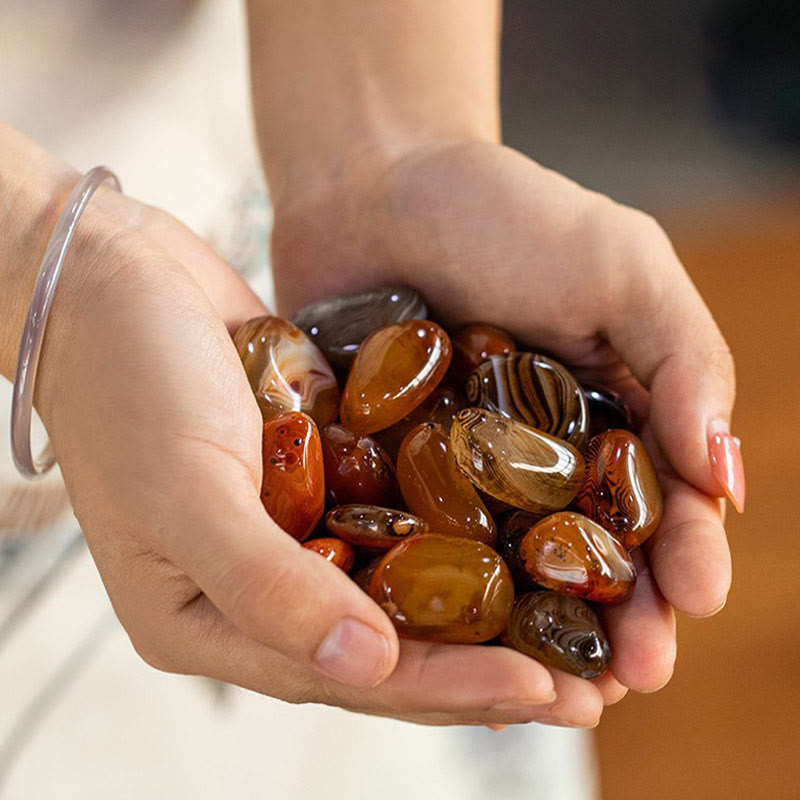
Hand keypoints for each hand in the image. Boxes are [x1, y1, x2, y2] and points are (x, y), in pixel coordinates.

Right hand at [2, 142, 585, 727]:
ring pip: (403, 583)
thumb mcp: (182, 492)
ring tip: (570, 622)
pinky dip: (454, 528)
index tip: (542, 694)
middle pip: (389, 644)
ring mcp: (294, 525)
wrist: (115, 276)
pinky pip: (397, 510)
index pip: (346, 677)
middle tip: (586, 685)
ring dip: (483, 604)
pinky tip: (519, 531)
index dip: (446, 689)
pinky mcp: (321, 468)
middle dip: (486, 665)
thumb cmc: (123, 384)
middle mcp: (260, 584)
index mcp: (209, 619)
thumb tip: (368, 667)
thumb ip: (268, 588)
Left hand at [270, 141, 738, 710]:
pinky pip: (414, 545)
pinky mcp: (387, 472)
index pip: (660, 498)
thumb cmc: (502, 210)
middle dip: (616, 617)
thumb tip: (727, 473)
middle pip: (587, 554)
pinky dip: (435, 598)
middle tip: (627, 678)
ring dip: (534, 634)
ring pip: (506, 571)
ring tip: (553, 692)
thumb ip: (683, 359)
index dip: (685, 552)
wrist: (374, 183)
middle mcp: (539, 454)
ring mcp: (461, 471)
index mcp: (610, 410)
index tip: (692, 598)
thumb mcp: (619, 265)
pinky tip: (448, 645)